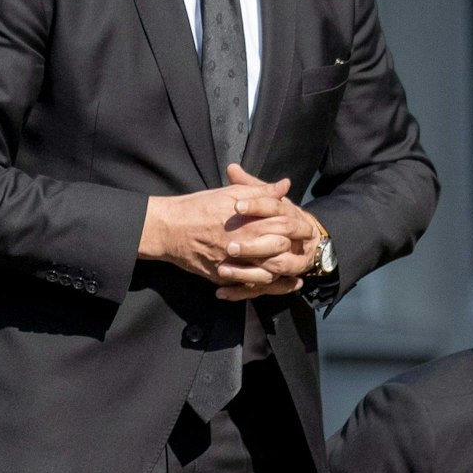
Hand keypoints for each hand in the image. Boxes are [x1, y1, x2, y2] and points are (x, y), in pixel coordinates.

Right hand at [137, 168, 320, 298]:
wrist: (167, 228)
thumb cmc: (197, 207)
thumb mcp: (230, 193)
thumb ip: (260, 191)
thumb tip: (284, 186)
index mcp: (248, 221)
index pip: (284, 225)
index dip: (297, 227)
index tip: (305, 228)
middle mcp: (242, 244)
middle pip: (279, 251)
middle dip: (292, 251)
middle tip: (302, 249)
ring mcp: (231, 263)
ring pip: (266, 273)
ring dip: (280, 272)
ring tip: (292, 271)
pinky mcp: (220, 276)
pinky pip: (245, 286)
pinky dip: (261, 287)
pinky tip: (273, 284)